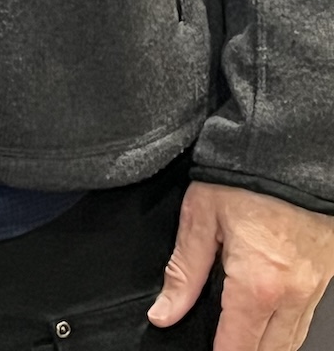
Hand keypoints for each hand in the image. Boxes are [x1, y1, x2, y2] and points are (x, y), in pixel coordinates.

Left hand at [148, 181, 333, 350]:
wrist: (289, 151)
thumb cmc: (246, 176)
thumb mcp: (201, 216)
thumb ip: (183, 271)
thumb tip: (164, 312)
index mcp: (257, 286)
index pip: (237, 349)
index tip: (203, 350)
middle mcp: (292, 297)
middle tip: (219, 340)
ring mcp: (313, 290)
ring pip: (291, 342)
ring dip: (266, 346)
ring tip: (238, 333)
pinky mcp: (324, 278)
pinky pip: (305, 320)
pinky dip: (285, 328)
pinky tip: (264, 317)